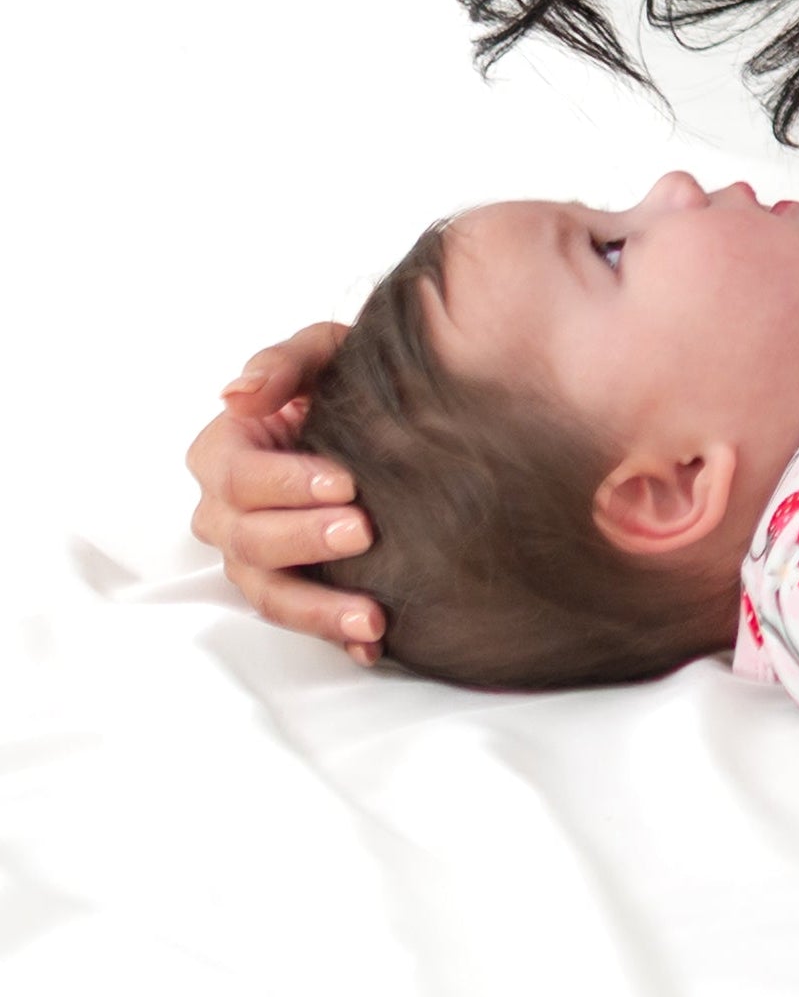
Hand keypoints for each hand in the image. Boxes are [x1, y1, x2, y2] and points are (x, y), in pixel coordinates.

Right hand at [185, 322, 384, 662]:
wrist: (377, 418)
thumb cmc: (337, 381)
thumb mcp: (319, 353)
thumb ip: (283, 364)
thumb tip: (236, 394)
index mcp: (222, 453)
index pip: (240, 478)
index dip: (288, 483)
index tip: (345, 482)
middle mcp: (225, 513)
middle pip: (250, 540)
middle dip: (306, 540)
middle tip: (363, 532)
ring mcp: (252, 556)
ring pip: (270, 593)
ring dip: (318, 608)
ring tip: (369, 615)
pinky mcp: (288, 584)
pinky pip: (301, 617)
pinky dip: (334, 634)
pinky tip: (370, 642)